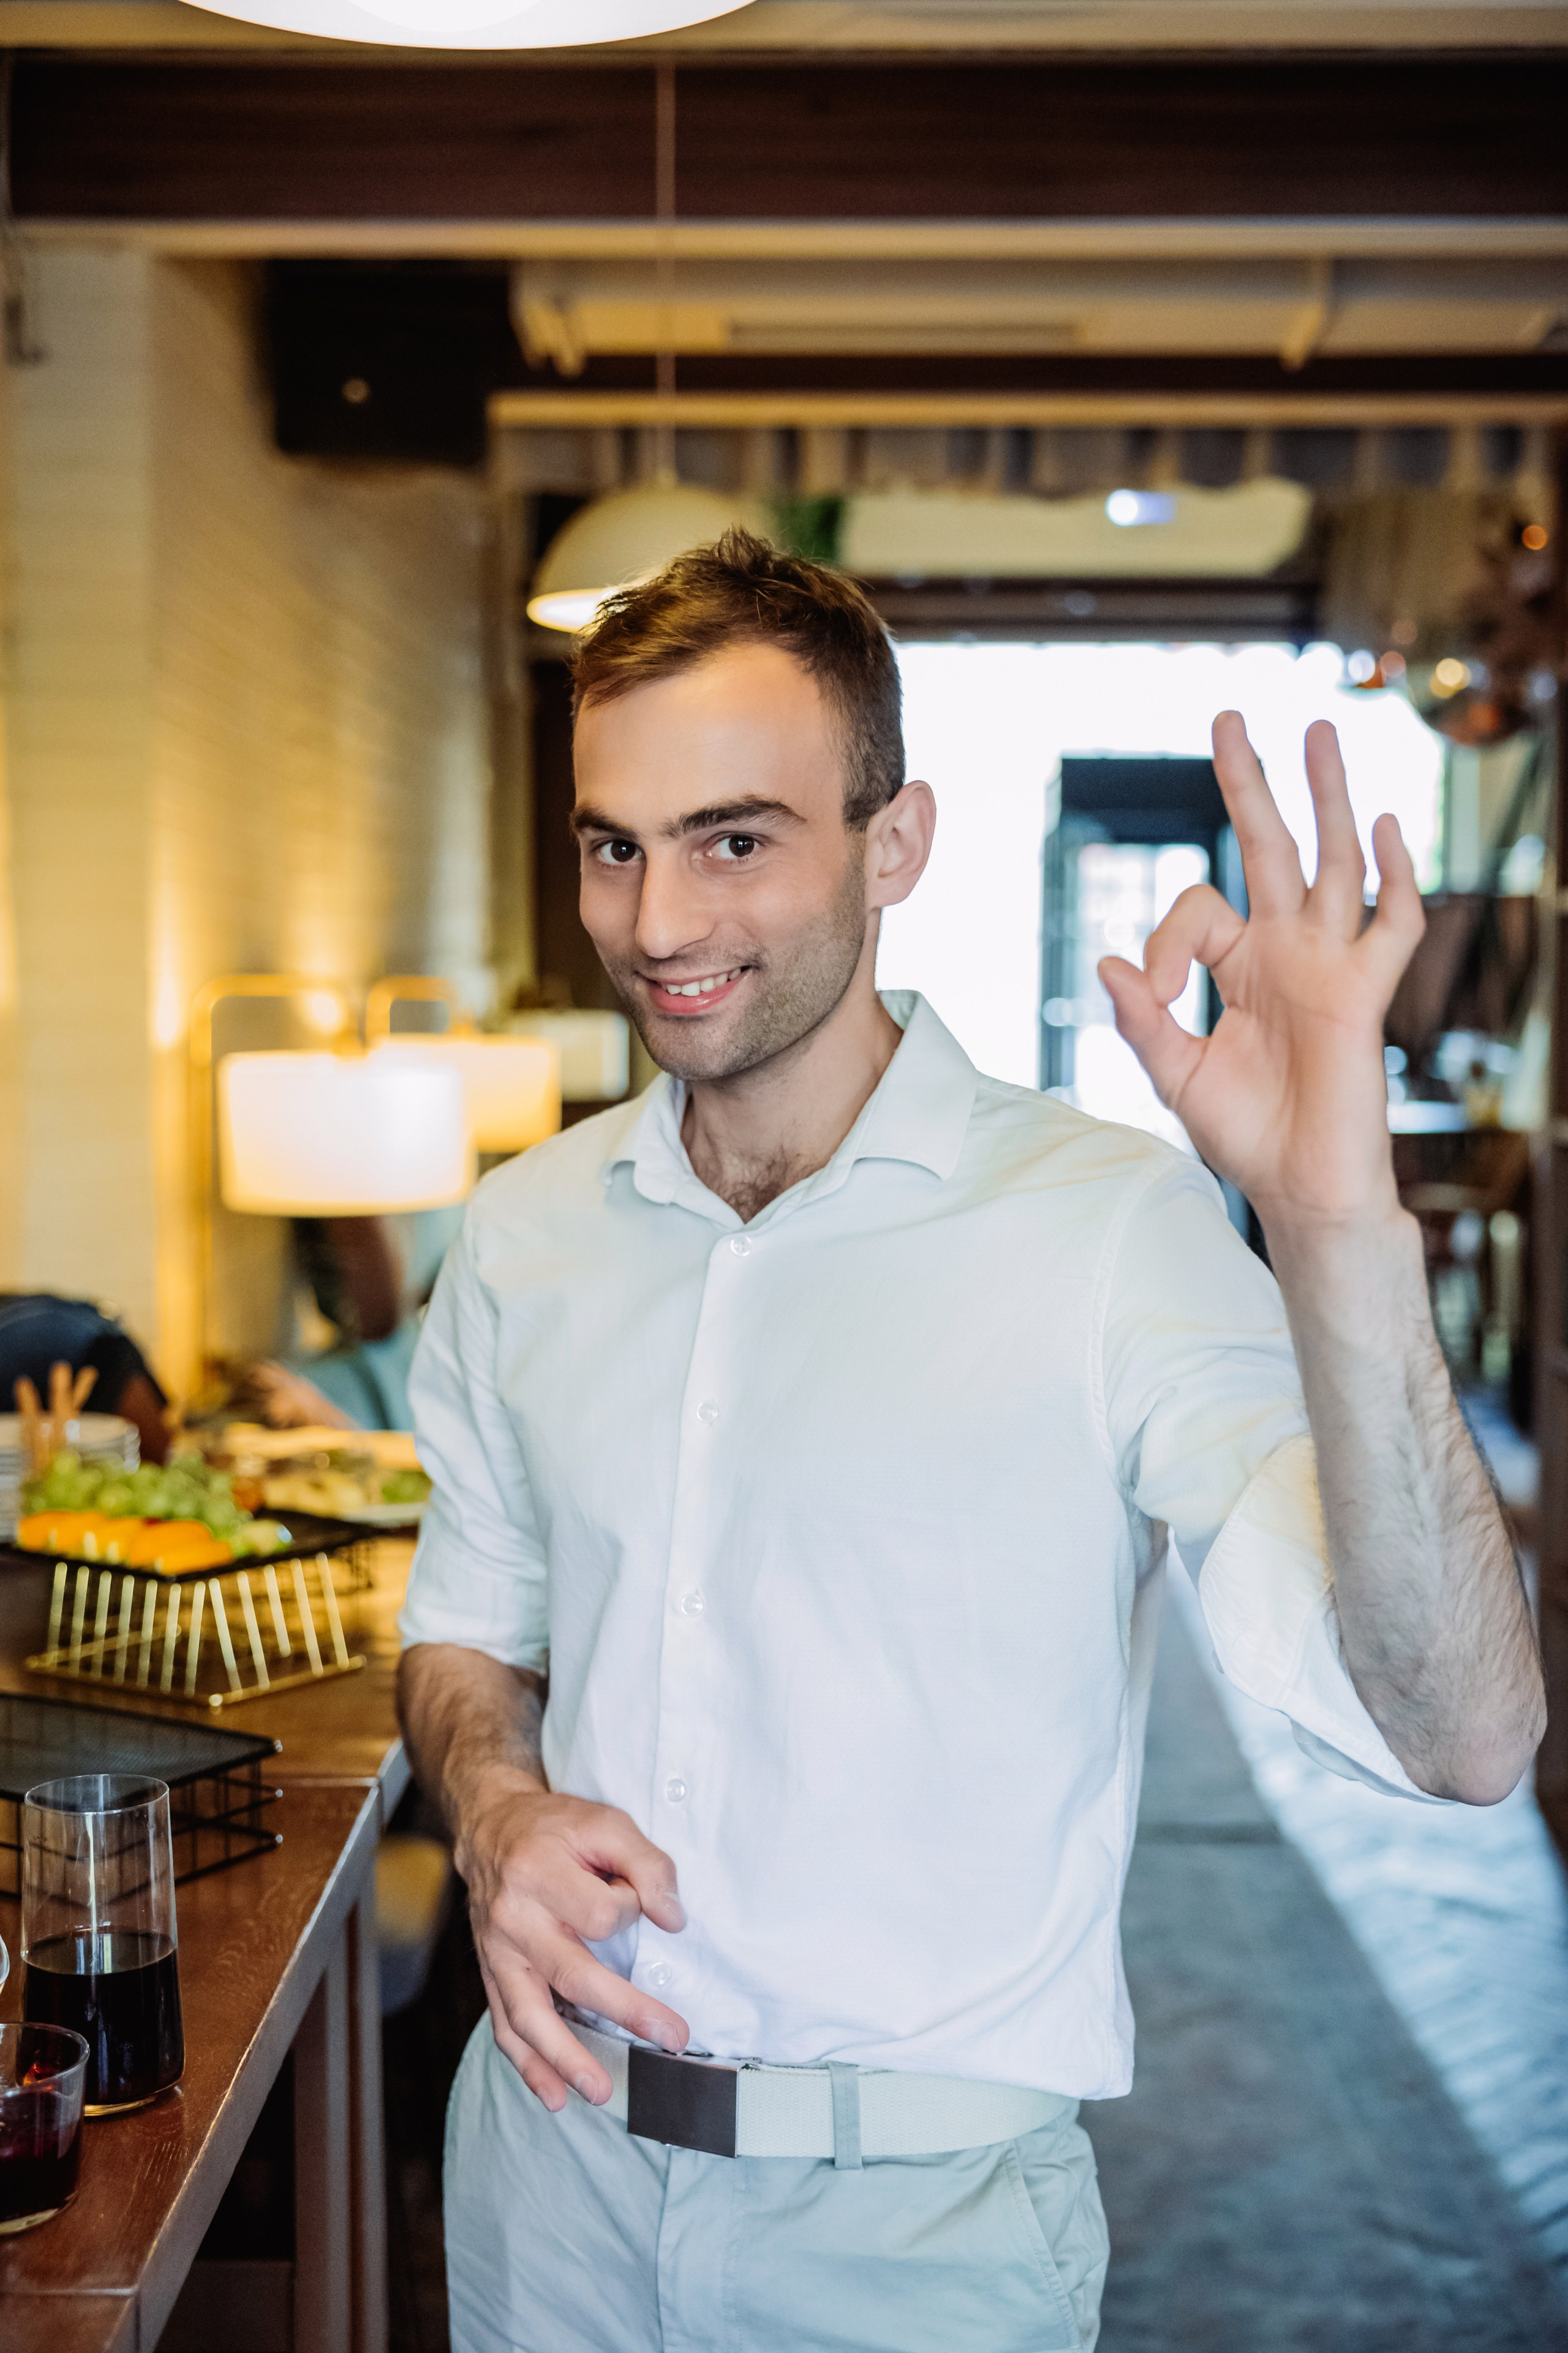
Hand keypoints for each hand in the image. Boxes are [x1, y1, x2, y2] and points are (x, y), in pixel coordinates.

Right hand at [457, 1772, 688, 2113]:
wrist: (489, 1829)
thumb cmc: (554, 1827)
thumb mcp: (604, 1822)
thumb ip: (646, 1864)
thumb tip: (673, 1919)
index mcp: (538, 1872)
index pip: (601, 1913)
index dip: (631, 1909)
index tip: (637, 1899)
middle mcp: (512, 1918)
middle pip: (572, 1975)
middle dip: (626, 2010)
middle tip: (671, 2038)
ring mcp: (497, 1952)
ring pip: (529, 2016)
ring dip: (565, 2058)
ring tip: (600, 2091)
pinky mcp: (491, 1974)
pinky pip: (506, 2026)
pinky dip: (528, 2064)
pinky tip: (552, 2094)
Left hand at [1098, 711, 1423, 1230]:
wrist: (1299, 1187)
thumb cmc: (1245, 1134)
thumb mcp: (1175, 1074)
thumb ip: (1143, 1021)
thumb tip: (1106, 964)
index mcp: (1240, 965)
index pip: (1199, 908)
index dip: (1164, 938)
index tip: (1156, 990)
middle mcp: (1288, 951)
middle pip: (1271, 845)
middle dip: (1250, 782)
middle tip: (1229, 717)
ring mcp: (1331, 965)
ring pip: (1334, 861)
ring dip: (1327, 797)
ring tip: (1318, 733)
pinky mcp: (1366, 994)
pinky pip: (1392, 924)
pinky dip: (1396, 877)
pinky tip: (1389, 826)